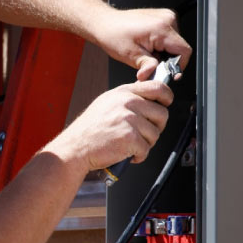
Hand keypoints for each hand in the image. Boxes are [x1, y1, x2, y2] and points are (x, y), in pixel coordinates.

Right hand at [45, 73, 172, 170]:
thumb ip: (128, 99)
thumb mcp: (107, 103)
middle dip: (156, 127)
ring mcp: (129, 119)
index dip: (167, 97)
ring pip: (155, 134)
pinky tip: (126, 153)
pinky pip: (146, 149)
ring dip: (145, 143)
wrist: (75, 147)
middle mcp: (127, 102)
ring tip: (129, 144)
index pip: (157, 87)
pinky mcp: (130, 137)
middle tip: (143, 134)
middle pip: (162, 113)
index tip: (166, 103)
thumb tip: (149, 99)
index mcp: (123, 92)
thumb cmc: (89, 130)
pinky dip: (138, 155)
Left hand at [92, 8, 191, 79]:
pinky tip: (148, 46)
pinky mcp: (162, 17)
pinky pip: (170, 36)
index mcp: (161, 28)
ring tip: (146, 53)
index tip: (167, 74)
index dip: (178, 66)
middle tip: (150, 63)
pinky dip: (161, 45)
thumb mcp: (130, 55)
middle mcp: (167, 19)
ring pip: (175, 43)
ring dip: (163, 53)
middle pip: (180, 48)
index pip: (184, 51)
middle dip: (167, 60)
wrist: (105, 23)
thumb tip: (154, 78)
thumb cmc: (114, 35)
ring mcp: (165, 16)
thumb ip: (147, 66)